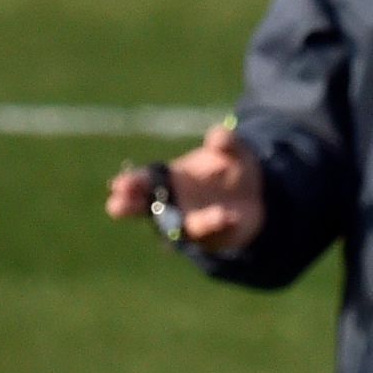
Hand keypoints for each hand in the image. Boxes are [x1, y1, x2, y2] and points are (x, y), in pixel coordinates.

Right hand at [103, 123, 265, 253]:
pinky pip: (215, 233)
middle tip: (115, 206)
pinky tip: (229, 217)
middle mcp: (175, 205)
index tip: (118, 185)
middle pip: (146, 209)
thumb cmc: (230, 167)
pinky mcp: (216, 236)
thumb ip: (226, 142)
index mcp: (170, 179)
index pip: (144, 182)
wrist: (257, 194)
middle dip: (131, 206)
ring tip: (203, 214)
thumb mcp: (231, 149)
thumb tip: (217, 137)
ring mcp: (193, 223)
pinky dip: (220, 224)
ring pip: (185, 226)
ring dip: (192, 221)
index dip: (130, 183)